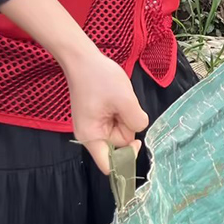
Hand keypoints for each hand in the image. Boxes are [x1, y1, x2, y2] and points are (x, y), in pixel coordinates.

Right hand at [64, 49, 148, 174]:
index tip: (137, 144)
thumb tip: (139, 130)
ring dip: (126, 116)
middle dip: (127, 126)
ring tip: (117, 98)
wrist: (83, 58)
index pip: (109, 165)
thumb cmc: (100, 78)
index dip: (126, 160)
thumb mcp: (125, 100)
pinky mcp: (98, 116)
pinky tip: (116, 98)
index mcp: (91, 136)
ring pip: (121, 130)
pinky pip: (117, 120)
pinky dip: (122, 111)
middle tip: (122, 104)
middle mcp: (90, 135)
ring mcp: (94, 125)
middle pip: (119, 144)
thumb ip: (136, 121)